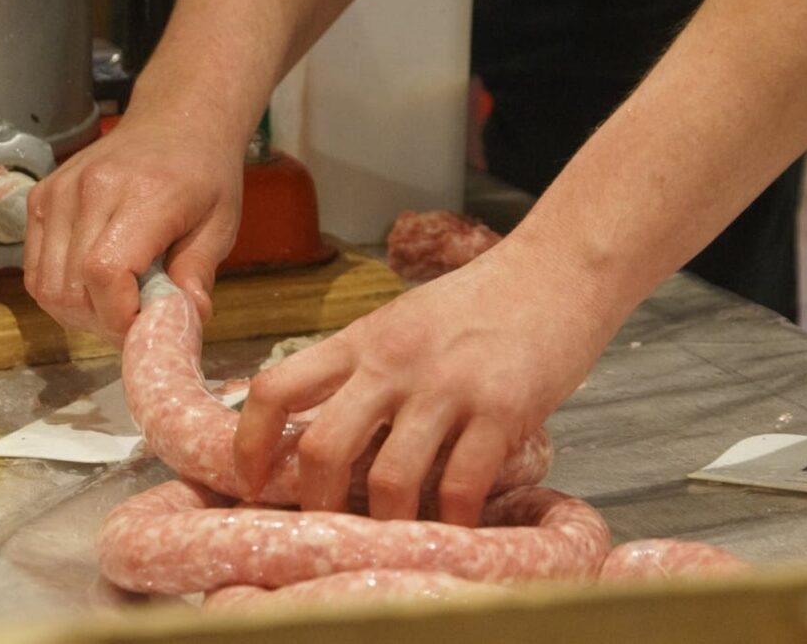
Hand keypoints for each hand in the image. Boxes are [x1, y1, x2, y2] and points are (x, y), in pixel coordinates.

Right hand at [24, 113, 242, 344]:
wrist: (175, 123)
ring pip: (46, 284)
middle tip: (134, 321)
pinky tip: (94, 287)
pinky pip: (35, 269)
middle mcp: (91, 189)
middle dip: (102, 322)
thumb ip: (199, 272)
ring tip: (116, 304)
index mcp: (143, 194)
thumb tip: (186, 320)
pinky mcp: (41, 199)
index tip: (144, 327)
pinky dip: (61, 291)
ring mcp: (59, 192)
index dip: (119, 316)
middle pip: (71, 286)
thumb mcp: (220, 224)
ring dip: (79, 312)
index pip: (105, 272)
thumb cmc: (203, 175)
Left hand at [234, 238, 616, 524]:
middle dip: (315, 502)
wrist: (557, 270)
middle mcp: (393, 363)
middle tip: (326, 529)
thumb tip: (323, 430)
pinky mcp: (502, 409)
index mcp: (360, 340)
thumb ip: (364, 369)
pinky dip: (453, 520)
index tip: (249, 480)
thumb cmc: (477, 302)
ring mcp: (447, 386)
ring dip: (386, 524)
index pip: (278, 387)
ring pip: (389, 479)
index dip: (249, 442)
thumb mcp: (401, 322)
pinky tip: (456, 526)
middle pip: (323, 447)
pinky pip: (462, 485)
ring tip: (394, 537)